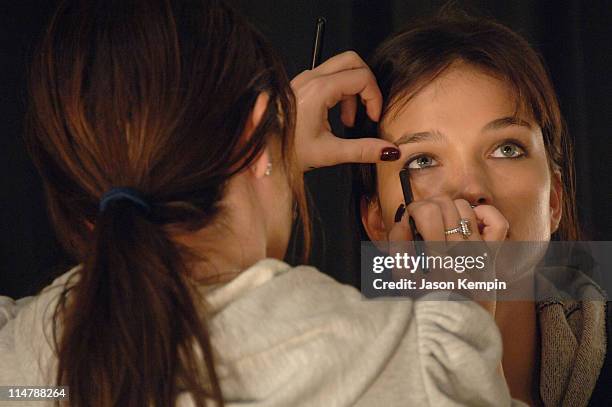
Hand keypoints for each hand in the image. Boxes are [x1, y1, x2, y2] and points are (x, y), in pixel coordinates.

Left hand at [290, 51, 400, 170]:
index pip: (362, 77)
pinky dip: (339, 92)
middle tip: (367, 109)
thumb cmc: (287, 151)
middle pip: (352, 61)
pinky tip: (335, 117)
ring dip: (352, 90)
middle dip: (366, 84)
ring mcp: (304, 80)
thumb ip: (363, 150)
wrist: (263, 153)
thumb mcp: (329, 153)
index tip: (373, 118)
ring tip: (347, 120)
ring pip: (340, 68)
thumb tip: (389, 150)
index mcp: (318, 91)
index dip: (374, 97)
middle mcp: (310, 79)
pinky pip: (328, 77)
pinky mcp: (301, 86)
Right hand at [388, 196, 508, 314]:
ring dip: (449, 210)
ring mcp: (480, 251)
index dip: (413, 209)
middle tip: (422, 221)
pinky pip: (497, 223)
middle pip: (445, 204)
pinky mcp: (492, 255)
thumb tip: (402, 222)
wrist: (460, 331)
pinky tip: (469, 223)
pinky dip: (484, 214)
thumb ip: (398, 249)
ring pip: (465, 207)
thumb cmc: (429, 306)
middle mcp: (462, 251)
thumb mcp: (404, 282)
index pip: (427, 211)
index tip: (409, 220)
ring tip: (441, 224)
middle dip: (428, 206)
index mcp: (439, 258)